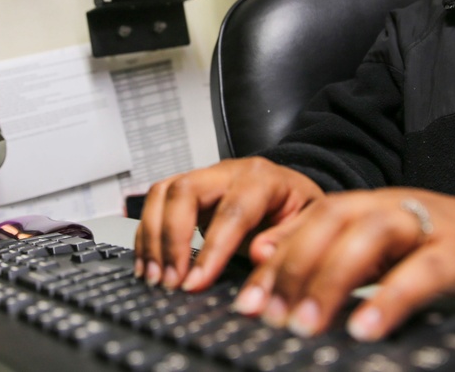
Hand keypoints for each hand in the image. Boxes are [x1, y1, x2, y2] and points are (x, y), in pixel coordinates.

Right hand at [134, 157, 323, 290]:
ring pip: (163, 193)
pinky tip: (148, 265)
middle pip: (185, 191)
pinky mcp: (188, 190)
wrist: (292, 191)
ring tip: (154, 277)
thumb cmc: (298, 209)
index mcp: (262, 178)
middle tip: (169, 281)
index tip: (195, 283)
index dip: (211, 250)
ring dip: (153, 237)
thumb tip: (261, 255)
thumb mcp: (308, 224)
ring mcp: (205, 178)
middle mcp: (228, 172)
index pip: (232, 211)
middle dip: (171, 239)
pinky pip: (156, 202)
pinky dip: (147, 235)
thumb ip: (287, 240)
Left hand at [231, 188, 454, 340]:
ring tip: (306, 324)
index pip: (312, 221)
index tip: (250, 300)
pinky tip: (366, 327)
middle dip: (295, 267)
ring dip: (331, 280)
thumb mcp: (385, 250)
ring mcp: (429, 226)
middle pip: (333, 220)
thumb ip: (334, 251)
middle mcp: (394, 207)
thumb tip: (270, 261)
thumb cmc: (446, 248)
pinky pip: (422, 271)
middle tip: (271, 315)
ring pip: (370, 236)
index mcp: (372, 206)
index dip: (278, 259)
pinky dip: (390, 298)